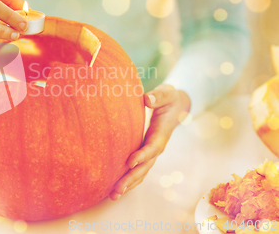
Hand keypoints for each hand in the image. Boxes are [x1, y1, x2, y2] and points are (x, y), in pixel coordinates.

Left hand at [109, 84, 190, 199]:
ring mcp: (151, 153)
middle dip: (131, 178)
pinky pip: (137, 170)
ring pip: (140, 172)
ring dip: (128, 184)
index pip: (152, 148)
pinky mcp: (145, 154)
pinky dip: (128, 180)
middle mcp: (156, 147)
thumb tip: (147, 99)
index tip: (130, 162)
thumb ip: (158, 96)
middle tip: (117, 189)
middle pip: (144, 166)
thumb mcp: (166, 93)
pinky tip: (115, 190)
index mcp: (161, 134)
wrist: (176, 106)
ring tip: (113, 196)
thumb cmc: (168, 98)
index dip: (142, 155)